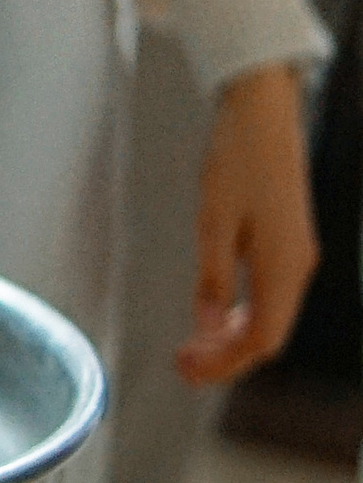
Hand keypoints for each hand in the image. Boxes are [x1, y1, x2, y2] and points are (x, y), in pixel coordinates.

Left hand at [176, 62, 316, 384]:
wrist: (264, 112)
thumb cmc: (238, 160)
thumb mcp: (214, 223)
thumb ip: (212, 279)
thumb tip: (207, 326)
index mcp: (284, 268)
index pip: (260, 341)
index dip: (224, 364)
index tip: (187, 370)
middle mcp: (298, 267)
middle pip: (269, 334)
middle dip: (227, 356)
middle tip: (184, 362)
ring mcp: (298, 254)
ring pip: (272, 316)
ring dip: (234, 336)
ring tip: (195, 343)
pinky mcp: (290, 240)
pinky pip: (272, 294)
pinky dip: (244, 312)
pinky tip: (218, 311)